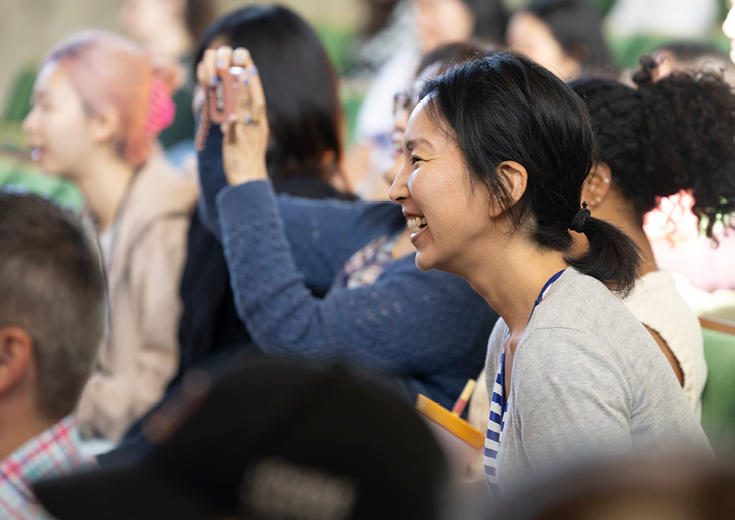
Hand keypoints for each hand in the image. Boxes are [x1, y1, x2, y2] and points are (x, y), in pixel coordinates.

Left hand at [197, 46, 268, 184]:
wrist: (248, 178)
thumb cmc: (246, 155)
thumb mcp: (248, 131)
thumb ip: (243, 115)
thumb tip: (238, 100)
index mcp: (258, 120)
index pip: (257, 96)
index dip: (253, 79)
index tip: (247, 63)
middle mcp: (255, 125)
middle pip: (254, 99)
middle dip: (248, 81)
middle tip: (243, 64)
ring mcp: (248, 134)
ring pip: (246, 111)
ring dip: (243, 96)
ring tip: (238, 79)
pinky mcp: (237, 145)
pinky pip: (236, 133)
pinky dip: (234, 125)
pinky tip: (231, 117)